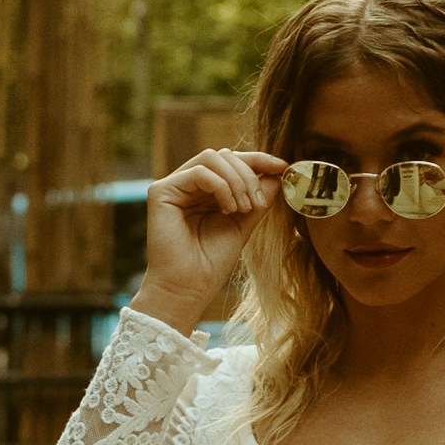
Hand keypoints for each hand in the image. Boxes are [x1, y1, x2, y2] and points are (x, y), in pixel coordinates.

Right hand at [129, 146, 285, 332]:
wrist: (188, 289)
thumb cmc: (211, 263)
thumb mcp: (244, 225)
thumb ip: (258, 198)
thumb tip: (278, 173)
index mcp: (206, 191)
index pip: (232, 162)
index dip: (258, 160)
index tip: (283, 167)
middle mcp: (189, 185)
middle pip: (224, 155)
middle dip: (249, 174)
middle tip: (258, 203)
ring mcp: (174, 186)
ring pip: (212, 158)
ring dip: (236, 180)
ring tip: (243, 208)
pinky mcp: (161, 191)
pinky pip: (199, 172)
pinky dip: (221, 186)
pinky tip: (228, 209)